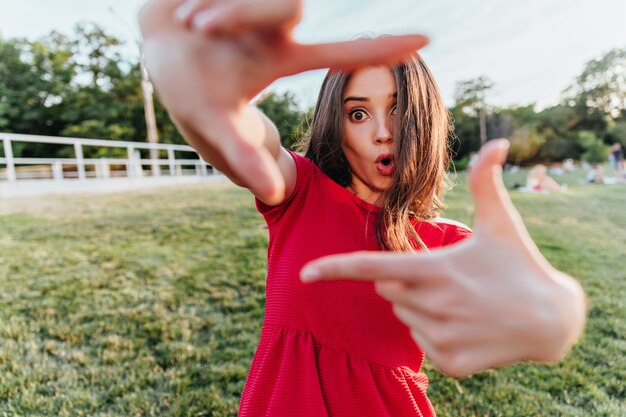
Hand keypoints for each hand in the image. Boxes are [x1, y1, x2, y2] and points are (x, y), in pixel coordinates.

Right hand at [139, 0, 428, 202]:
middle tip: (196, 24)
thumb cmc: (190, 91)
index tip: (428, 40)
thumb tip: (276, 195)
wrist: (155, 44)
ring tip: (188, 21)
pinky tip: (184, 9)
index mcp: (280, 56)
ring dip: (209, 9)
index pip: (338, 53)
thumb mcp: (214, 130)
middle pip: (287, 5)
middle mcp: (274, 22)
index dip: (380, 49)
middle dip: (236, 11)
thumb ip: (245, 160)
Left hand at [301, 139, 586, 377]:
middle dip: (402, 279)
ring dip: (419, 306)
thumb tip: (498, 142)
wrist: (553, 321)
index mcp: (435, 270)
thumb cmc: (522, 265)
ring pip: (403, 315)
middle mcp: (433, 306)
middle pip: (386, 289)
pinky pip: (421, 341)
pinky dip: (434, 331)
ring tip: (461, 300)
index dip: (334, 268)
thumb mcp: (503, 222)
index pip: (372, 268)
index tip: (305, 273)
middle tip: (444, 276)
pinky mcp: (451, 362)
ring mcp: (442, 338)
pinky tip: (467, 324)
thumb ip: (486, 181)